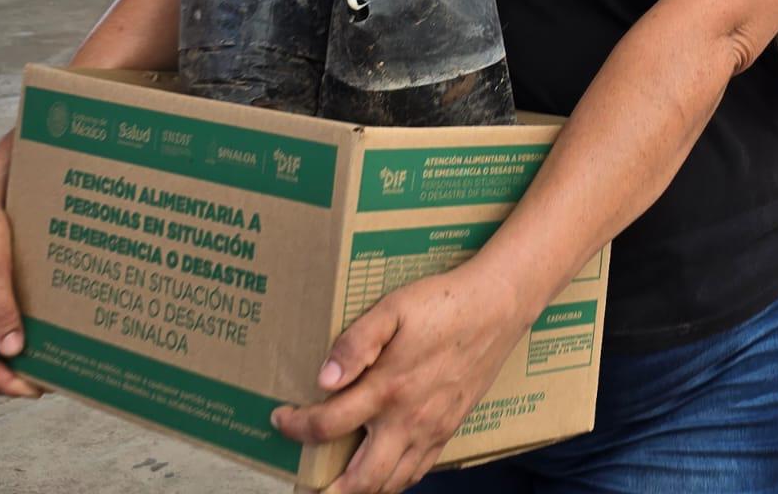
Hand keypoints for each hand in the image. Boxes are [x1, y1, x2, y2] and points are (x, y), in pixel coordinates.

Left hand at [273, 263, 527, 492]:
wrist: (497, 308)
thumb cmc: (443, 303)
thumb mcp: (393, 309)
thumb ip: (356, 343)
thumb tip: (324, 379)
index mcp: (388, 389)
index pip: (328, 425)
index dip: (296, 428)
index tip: (280, 419)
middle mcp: (408, 420)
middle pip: (362, 480)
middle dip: (329, 491)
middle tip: (307, 486)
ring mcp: (432, 429)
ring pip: (392, 482)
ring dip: (362, 489)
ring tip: (339, 484)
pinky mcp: (450, 428)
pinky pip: (419, 471)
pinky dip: (395, 481)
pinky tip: (383, 472)